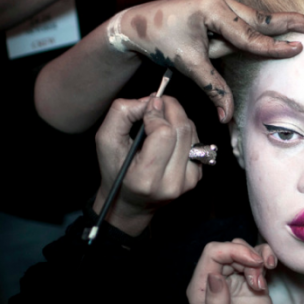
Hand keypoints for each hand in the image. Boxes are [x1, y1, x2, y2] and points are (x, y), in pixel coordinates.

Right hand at [93, 95, 199, 234]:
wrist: (131, 202)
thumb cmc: (116, 170)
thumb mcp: (106, 141)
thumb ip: (122, 114)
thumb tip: (151, 100)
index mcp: (146, 179)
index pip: (164, 133)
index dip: (156, 113)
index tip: (146, 106)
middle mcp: (172, 183)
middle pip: (182, 129)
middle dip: (170, 107)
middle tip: (156, 102)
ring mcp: (188, 181)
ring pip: (191, 132)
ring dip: (177, 117)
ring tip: (160, 118)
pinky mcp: (196, 176)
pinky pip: (196, 140)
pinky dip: (183, 129)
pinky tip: (168, 133)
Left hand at [110, 0, 303, 121]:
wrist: (136, 24)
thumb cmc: (159, 40)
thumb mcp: (188, 65)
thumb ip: (212, 87)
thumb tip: (227, 116)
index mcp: (212, 9)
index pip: (248, 35)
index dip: (273, 46)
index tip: (297, 49)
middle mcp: (219, 0)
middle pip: (260, 17)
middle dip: (288, 21)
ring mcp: (219, 1)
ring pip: (254, 17)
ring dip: (279, 21)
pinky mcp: (218, 8)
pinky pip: (245, 20)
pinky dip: (263, 25)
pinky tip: (282, 25)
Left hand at [187, 239, 278, 303]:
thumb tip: (214, 276)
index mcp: (201, 290)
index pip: (213, 253)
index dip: (233, 251)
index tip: (255, 263)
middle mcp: (215, 281)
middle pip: (229, 248)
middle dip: (248, 257)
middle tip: (260, 280)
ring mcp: (233, 281)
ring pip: (243, 250)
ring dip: (258, 259)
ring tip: (263, 283)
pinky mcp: (251, 282)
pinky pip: (257, 258)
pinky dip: (266, 259)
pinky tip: (270, 272)